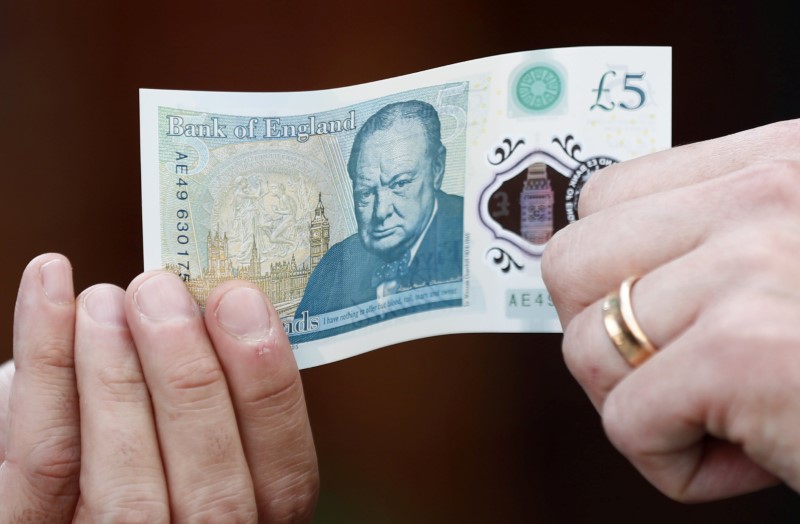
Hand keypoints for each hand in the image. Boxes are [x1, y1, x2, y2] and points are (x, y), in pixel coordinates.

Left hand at [0, 254, 318, 520]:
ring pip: (123, 492)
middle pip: (209, 494)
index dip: (270, 391)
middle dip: (188, 380)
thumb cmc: (157, 442)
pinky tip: (51, 286)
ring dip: (116, 380)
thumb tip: (222, 302)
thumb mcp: (215, 434)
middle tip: (161, 292)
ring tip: (105, 299)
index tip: (243, 301)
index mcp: (257, 523)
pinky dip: (46, 364)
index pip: (285, 479)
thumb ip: (227, 393)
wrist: (84, 481)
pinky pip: (39, 465)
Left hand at [542, 119, 799, 500]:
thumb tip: (604, 275)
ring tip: (726, 414)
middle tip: (676, 373)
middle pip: (571, 263)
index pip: (605, 196)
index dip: (607, 274)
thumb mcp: (791, 262)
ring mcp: (755, 267)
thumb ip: (711, 244)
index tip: (650, 318)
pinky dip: (671, 463)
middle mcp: (767, 196)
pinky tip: (749, 457)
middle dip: (604, 336)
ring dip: (644, 405)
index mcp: (776, 162)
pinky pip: (626, 421)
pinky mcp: (745, 352)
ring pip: (587, 347)